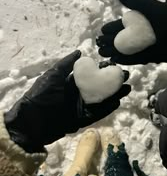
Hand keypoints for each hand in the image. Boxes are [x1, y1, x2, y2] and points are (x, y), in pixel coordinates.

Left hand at [5, 52, 130, 151]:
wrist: (31, 122)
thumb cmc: (40, 96)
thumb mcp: (52, 76)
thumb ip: (66, 64)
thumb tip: (80, 52)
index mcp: (71, 82)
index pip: (91, 74)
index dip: (103, 70)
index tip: (115, 66)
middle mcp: (78, 94)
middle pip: (100, 87)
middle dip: (113, 82)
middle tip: (126, 77)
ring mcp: (80, 107)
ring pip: (101, 100)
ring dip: (114, 95)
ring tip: (127, 88)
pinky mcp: (81, 119)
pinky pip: (97, 114)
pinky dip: (107, 109)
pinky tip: (118, 102)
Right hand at [97, 0, 166, 64]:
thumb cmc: (164, 14)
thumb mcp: (147, 4)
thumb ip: (133, 2)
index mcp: (138, 23)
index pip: (121, 26)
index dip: (111, 29)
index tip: (102, 31)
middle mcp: (139, 35)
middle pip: (121, 39)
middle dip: (109, 42)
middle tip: (99, 44)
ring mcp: (144, 46)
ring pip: (125, 50)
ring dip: (113, 52)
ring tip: (102, 53)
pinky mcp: (149, 56)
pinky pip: (135, 59)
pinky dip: (125, 60)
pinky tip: (115, 59)